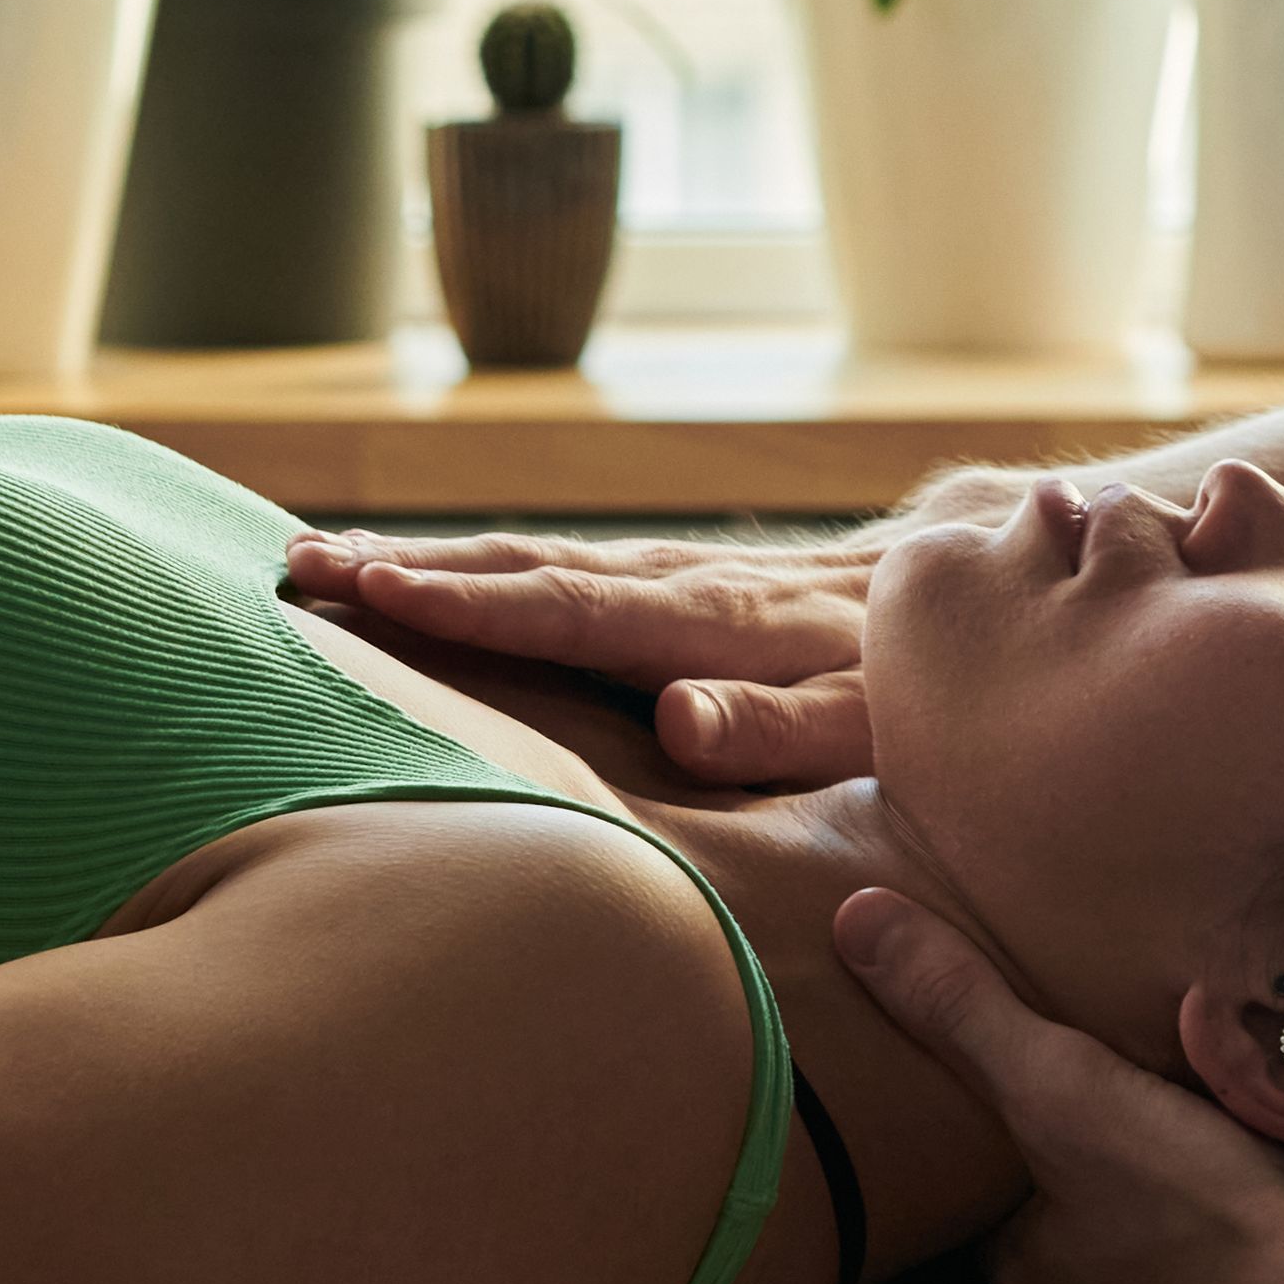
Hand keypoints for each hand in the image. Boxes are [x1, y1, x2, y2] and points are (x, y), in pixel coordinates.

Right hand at [284, 526, 888, 785]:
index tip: (376, 590)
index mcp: (721, 624)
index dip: (475, 607)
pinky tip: (417, 570)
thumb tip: (680, 722)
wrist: (986, 574)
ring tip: (316, 558)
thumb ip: (786, 725)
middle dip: (412, 570)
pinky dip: (479, 567)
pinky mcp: (680, 582)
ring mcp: (679, 576)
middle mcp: (686, 586)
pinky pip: (561, 571)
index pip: (576, 611)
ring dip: (427, 560)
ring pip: (535, 561)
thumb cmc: (929, 680)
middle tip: (297, 568)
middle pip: (531, 572)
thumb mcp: (878, 719)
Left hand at [831, 886, 1283, 1283]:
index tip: (1009, 1101)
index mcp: (1017, 1266)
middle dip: (1074, 1184)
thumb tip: (854, 921)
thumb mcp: (1060, 1086)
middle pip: (1055, 1234)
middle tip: (1104, 1116)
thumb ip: (966, 1010)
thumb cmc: (1184, 1205)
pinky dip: (1220, 1253)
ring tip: (1179, 1153)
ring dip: (1149, 1223)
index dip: (987, 1150)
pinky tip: (1248, 1212)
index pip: (975, 1202)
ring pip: (1132, 1269)